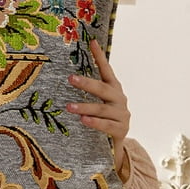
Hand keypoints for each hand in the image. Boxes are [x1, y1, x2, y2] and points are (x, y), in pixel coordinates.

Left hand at [66, 39, 129, 172]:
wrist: (115, 146)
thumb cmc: (103, 118)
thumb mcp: (97, 102)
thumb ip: (89, 90)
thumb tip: (67, 73)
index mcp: (113, 88)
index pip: (106, 70)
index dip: (100, 57)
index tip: (92, 42)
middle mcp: (119, 99)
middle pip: (103, 89)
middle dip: (86, 83)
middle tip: (71, 78)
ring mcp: (122, 115)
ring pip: (102, 109)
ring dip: (85, 107)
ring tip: (69, 107)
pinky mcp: (121, 130)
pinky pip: (106, 125)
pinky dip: (94, 123)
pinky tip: (83, 120)